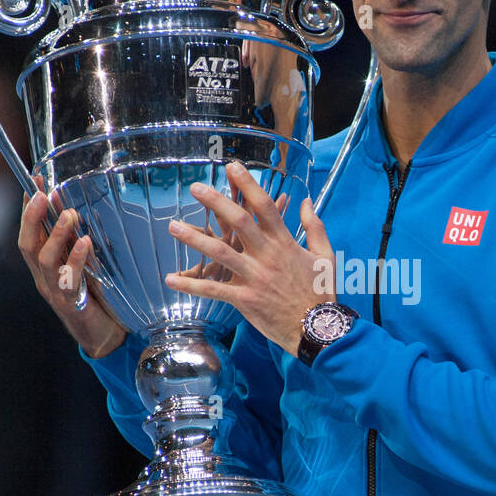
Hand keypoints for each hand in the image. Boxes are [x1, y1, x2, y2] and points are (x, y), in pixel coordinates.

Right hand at [18, 174, 126, 358]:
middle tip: (43, 194)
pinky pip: (69, 280)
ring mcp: (55, 292)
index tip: (35, 182)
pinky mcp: (72, 304)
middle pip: (27, 245)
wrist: (106, 335)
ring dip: (55, 235)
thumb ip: (76, 242)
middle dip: (32, 217)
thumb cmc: (98, 296)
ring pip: (44, 261)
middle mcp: (44, 278)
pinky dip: (76, 259)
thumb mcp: (85, 263)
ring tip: (68, 215)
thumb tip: (74, 210)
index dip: (28, 208)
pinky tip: (85, 243)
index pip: (29, 233)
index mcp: (44, 266)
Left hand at [165, 161, 335, 355]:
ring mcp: (255, 278)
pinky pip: (214, 290)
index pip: (265, 206)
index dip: (248, 184)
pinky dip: (191, 285)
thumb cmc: (321, 292)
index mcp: (285, 242)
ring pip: (220, 253)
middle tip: (195, 188)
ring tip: (173, 226)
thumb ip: (315, 226)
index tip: (232, 167)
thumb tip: (306, 201)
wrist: (317, 328)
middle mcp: (268, 256)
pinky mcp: (245, 299)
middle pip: (239, 222)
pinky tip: (171, 279)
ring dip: (194, 239)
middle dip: (216, 202)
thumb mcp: (324, 255)